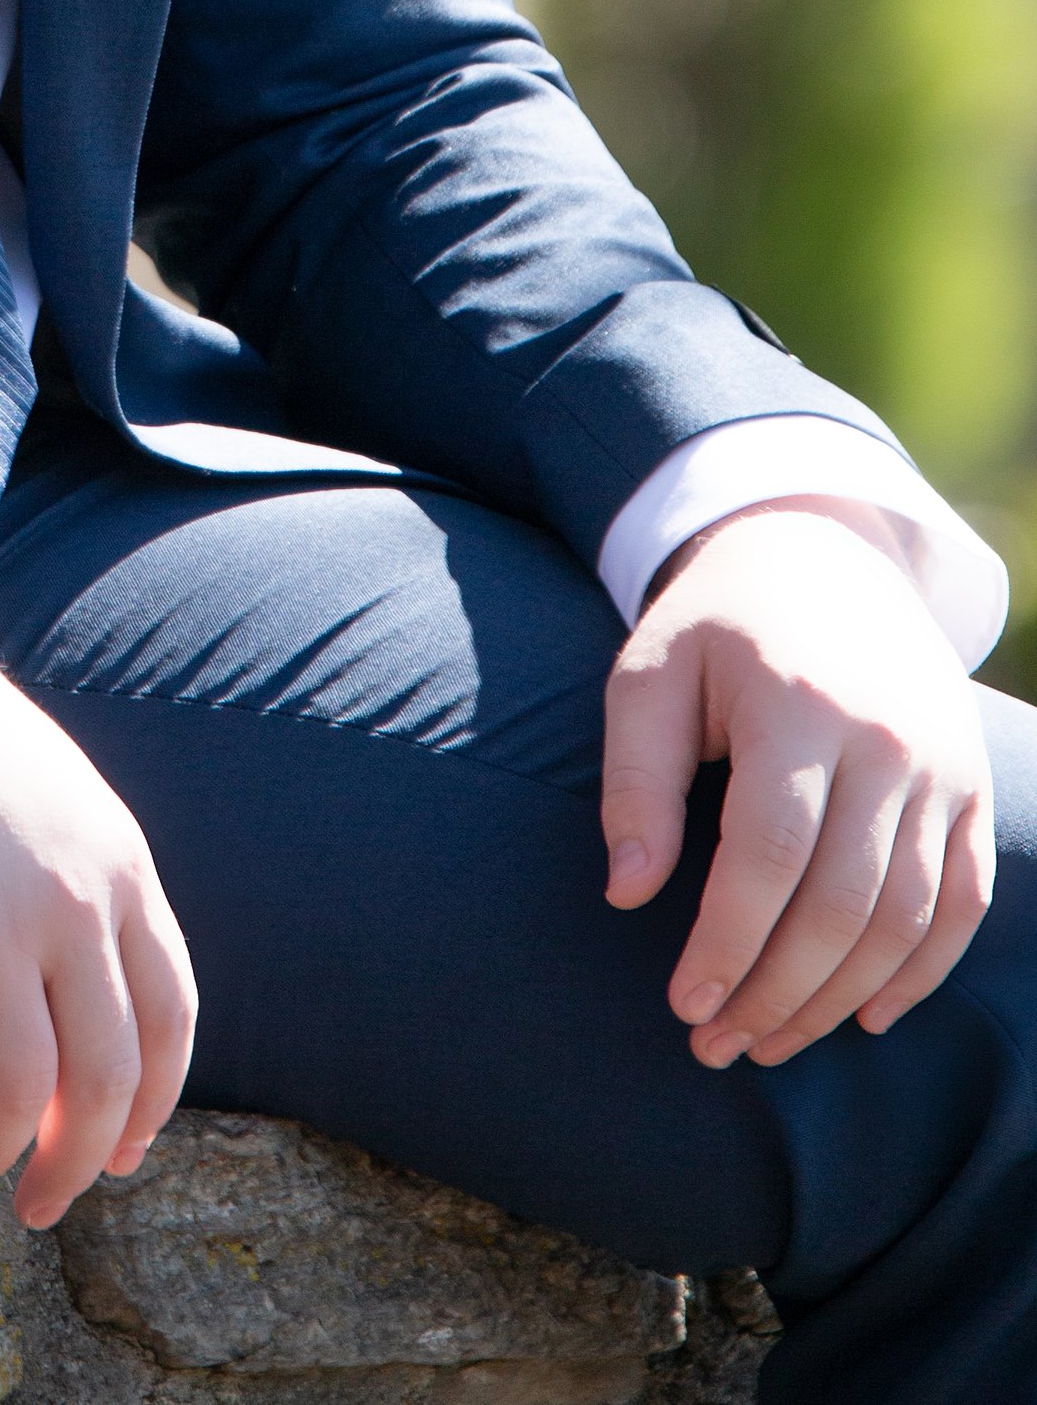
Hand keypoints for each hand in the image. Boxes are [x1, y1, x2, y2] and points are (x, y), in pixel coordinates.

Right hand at [0, 556, 194, 1222]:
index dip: (151, 1101)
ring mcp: (1, 926)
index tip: (122, 1149)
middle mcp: (76, 902)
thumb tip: (80, 994)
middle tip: (43, 1203)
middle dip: (82, 1161)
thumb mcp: (56, 796)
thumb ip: (83, 883)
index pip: (173, 1017)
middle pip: (108, 1075)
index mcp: (121, 863)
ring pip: (27, 1095)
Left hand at [602, 500, 993, 1071]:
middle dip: (778, 993)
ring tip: (771, 1041)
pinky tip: (864, 1015)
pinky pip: (963, 903)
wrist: (820, 553)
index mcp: (797, 705)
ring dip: (838, 998)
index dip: (726, 945)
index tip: (683, 1006)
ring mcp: (942, 766)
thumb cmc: (717, 626)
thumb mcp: (650, 674)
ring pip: (905, 919)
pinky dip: (921, 972)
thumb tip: (626, 898)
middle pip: (842, 904)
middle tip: (719, 1046)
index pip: (768, 857)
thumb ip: (636, 782)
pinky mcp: (972, 787)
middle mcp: (886, 740)